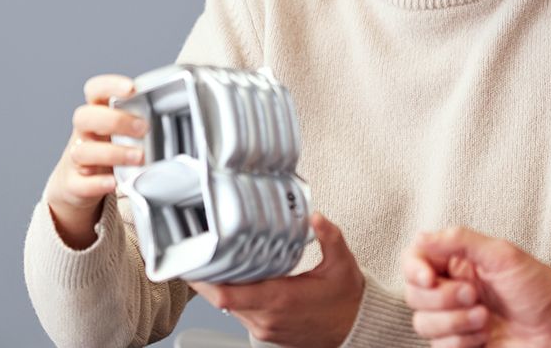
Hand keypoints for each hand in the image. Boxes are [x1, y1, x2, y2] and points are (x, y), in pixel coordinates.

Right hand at [42, 74, 146, 248]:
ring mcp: (75, 159)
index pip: (95, 91)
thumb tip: (182, 114)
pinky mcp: (74, 184)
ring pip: (83, 151)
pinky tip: (113, 182)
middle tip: (143, 128)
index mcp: (96, 115)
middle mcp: (83, 134)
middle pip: (85, 117)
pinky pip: (80, 183)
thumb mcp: (120, 133)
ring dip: (113, 153)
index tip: (131, 88)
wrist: (77, 184)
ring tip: (138, 157)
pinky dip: (97, 183)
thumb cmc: (107, 151)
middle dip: (115, 120)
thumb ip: (140, 122)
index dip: (109, 86)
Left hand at [189, 214, 364, 347]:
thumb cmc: (347, 300)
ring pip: (227, 308)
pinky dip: (233, 297)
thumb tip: (316, 217)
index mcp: (281, 299)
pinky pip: (240, 314)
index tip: (194, 262)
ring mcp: (265, 327)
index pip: (228, 295)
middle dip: (206, 277)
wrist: (356, 329)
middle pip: (219, 300)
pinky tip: (235, 279)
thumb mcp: (342, 264)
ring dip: (218, 287)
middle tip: (196, 253)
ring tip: (213, 262)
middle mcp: (268, 317)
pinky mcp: (266, 332)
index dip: (204, 280)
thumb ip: (329, 237)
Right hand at [401, 227, 550, 347]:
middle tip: (476, 296)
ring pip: (422, 324)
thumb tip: (421, 236)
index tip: (430, 278)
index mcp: (457, 263)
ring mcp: (454, 319)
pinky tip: (485, 337)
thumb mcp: (501, 254)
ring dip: (454, 323)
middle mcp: (451, 290)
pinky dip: (461, 342)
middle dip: (443, 299)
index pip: (413, 261)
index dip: (413, 270)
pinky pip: (439, 347)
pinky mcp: (461, 344)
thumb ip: (459, 240)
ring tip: (484, 318)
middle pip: (414, 295)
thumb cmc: (539, 287)